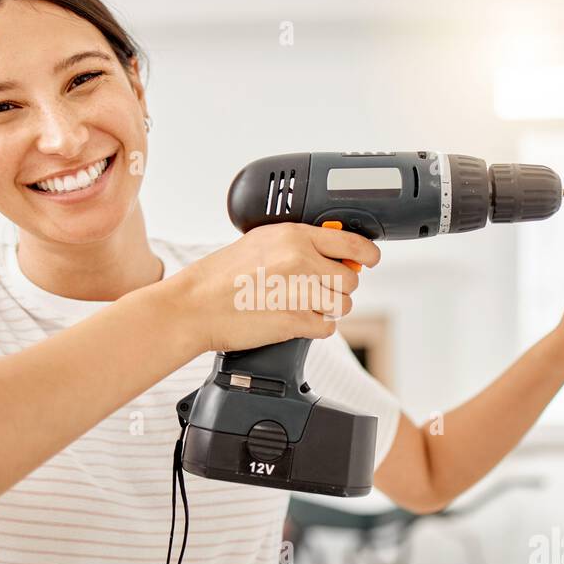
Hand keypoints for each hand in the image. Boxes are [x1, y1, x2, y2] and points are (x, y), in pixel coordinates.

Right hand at [165, 223, 380, 353]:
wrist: (194, 306)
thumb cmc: (220, 277)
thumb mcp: (260, 243)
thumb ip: (297, 244)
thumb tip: (331, 252)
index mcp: (293, 236)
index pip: (351, 242)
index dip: (367, 254)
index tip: (369, 260)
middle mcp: (301, 260)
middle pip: (350, 279)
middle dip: (337, 287)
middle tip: (315, 289)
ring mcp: (300, 292)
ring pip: (342, 305)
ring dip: (327, 308)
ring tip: (299, 305)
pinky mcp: (296, 321)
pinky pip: (327, 327)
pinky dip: (315, 327)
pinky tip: (293, 319)